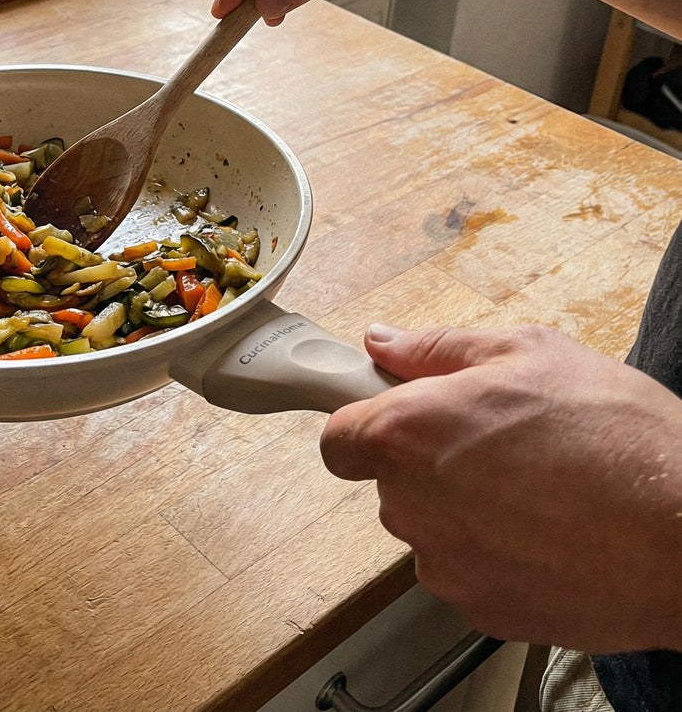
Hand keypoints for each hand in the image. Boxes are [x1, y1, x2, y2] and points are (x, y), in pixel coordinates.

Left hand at [320, 323, 681, 652]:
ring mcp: (444, 564)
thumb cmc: (616, 435)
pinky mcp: (482, 609)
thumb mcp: (527, 352)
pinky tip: (548, 532)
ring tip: (536, 487)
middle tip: (496, 441)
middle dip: (427, 461)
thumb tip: (383, 343)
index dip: (362, 424)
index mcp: (408, 432)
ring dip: (462, 508)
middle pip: (389, 482)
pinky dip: (494, 553)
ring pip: (431, 527)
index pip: (336, 438)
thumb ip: (436, 348)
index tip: (391, 417)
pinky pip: (467, 570)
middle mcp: (411, 503)